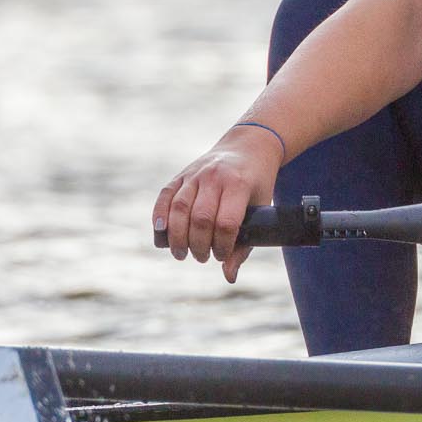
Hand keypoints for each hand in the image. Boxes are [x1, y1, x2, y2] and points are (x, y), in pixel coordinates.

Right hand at [153, 126, 284, 282]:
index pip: (226, 222)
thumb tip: (229, 276)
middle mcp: (215, 177)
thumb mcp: (262, 206)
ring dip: (177, 236)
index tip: (222, 256)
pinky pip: (165, 196)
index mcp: (239, 184)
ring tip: (181, 253)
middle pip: (200, 218)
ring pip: (179, 208)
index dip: (222, 245)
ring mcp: (195, 174)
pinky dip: (159, 216)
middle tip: (202, 257)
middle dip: (198, 245)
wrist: (250, 146)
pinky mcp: (182, 174)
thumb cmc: (258, 181)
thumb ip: (246, 242)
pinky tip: (161, 234)